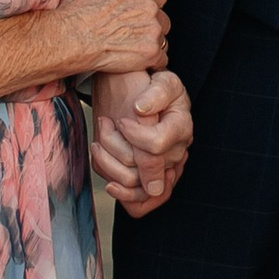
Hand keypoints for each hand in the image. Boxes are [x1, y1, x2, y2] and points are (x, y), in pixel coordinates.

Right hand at [53, 0, 170, 81]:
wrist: (67, 39)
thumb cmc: (75, 10)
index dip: (147, 6)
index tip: (133, 15)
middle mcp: (148, 6)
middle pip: (162, 18)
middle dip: (149, 25)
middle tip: (128, 33)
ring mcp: (151, 29)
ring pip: (162, 38)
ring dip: (150, 43)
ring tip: (129, 47)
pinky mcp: (150, 52)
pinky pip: (161, 59)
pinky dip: (151, 62)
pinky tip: (134, 60)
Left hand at [91, 66, 191, 215]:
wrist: (144, 97)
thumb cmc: (155, 87)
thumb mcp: (162, 81)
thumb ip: (156, 94)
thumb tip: (141, 110)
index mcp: (181, 129)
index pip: (155, 146)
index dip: (133, 135)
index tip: (119, 120)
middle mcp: (176, 155)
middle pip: (142, 170)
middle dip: (114, 146)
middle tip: (104, 123)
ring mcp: (162, 170)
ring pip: (134, 188)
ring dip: (108, 164)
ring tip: (97, 142)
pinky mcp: (148, 179)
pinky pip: (130, 198)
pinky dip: (111, 180)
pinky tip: (101, 157)